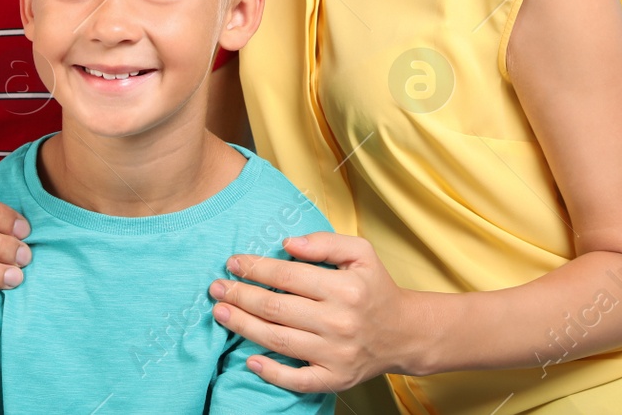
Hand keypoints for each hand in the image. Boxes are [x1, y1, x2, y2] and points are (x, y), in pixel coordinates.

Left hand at [209, 232, 421, 392]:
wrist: (404, 333)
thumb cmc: (375, 288)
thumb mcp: (361, 253)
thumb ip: (325, 242)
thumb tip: (287, 244)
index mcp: (345, 288)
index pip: (288, 275)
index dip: (256, 267)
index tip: (233, 262)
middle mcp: (339, 321)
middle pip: (277, 307)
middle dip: (241, 295)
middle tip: (217, 288)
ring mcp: (336, 354)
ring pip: (279, 340)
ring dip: (244, 326)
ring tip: (221, 313)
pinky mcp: (335, 379)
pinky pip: (297, 380)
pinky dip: (271, 373)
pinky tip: (250, 361)